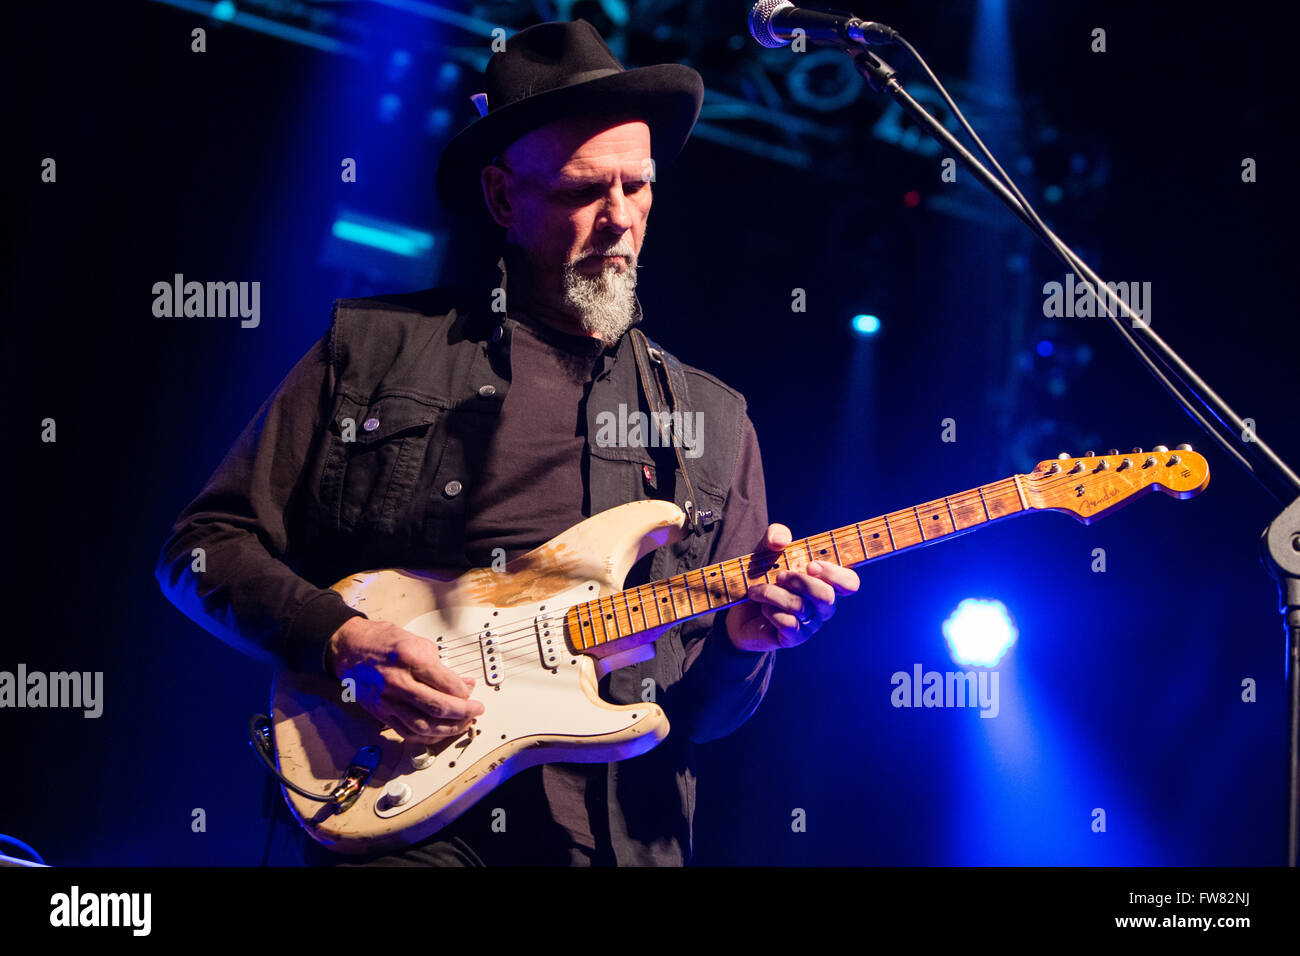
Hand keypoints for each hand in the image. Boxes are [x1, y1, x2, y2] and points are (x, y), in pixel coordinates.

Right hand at [326, 617, 483, 743]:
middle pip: (438, 706)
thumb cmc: (385, 642)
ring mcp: (387, 700)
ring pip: (424, 726)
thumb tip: (465, 684)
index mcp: (409, 659)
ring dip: (448, 729)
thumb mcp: (419, 643)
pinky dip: (428, 737)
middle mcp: (397, 681)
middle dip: (463, 712)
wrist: (352, 649)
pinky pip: (407, 733)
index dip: (465, 692)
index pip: (447, 683)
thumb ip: (443, 667)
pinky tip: (440, 731)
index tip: (471, 693)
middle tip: (476, 710)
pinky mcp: (380, 714)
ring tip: (462, 723)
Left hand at [726, 523, 859, 651]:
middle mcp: (822, 606)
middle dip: (799, 581)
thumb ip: (775, 536)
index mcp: (824, 583)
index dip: (835, 574)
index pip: (850, 583)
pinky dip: (769, 611)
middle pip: (826, 596)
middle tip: (779, 576)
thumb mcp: (765, 551)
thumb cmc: (761, 578)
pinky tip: (763, 608)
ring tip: (757, 590)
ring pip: (799, 607)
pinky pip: (787, 623)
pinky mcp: (794, 638)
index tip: (811, 565)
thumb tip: (781, 540)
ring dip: (772, 593)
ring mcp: (810, 624)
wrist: (740, 610)